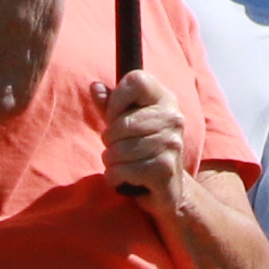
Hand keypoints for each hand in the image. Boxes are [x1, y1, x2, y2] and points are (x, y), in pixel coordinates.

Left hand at [100, 69, 188, 196]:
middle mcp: (173, 118)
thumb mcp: (125, 122)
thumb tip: (95, 87)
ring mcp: (172, 143)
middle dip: (109, 139)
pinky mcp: (166, 169)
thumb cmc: (141, 149)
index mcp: (165, 99)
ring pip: (119, 150)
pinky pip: (123, 170)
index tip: (114, 117)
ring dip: (110, 161)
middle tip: (115, 148)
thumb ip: (110, 104)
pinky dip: (114, 177)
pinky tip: (123, 179)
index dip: (116, 100)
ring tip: (119, 164)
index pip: (136, 81)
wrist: (168, 187)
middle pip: (122, 123)